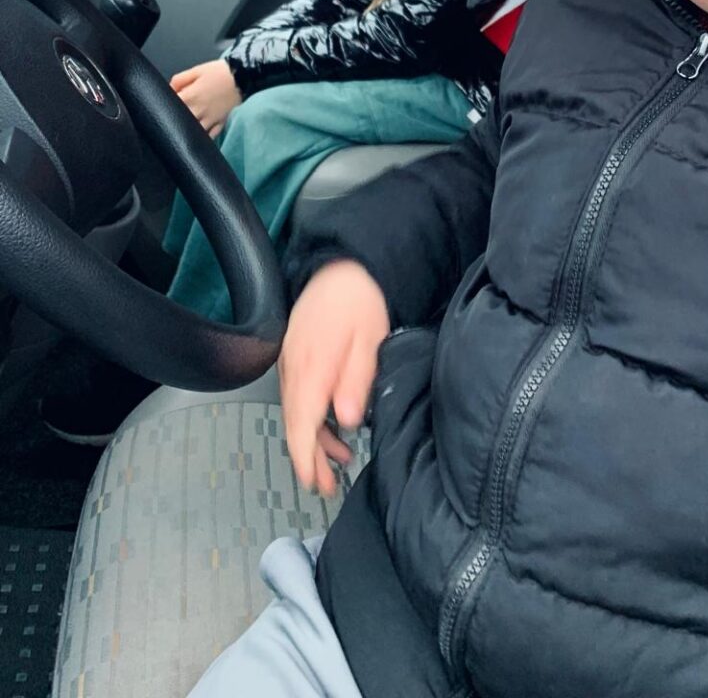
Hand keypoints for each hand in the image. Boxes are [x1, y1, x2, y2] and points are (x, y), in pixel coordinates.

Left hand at [170, 59, 241, 137]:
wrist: (245, 76)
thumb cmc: (221, 72)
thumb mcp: (197, 70)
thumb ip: (179, 79)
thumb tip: (169, 89)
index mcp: (190, 96)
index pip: (170, 106)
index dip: (165, 106)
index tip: (166, 104)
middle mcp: (198, 111)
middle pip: (179, 122)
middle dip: (175, 120)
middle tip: (173, 117)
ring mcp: (210, 119)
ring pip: (193, 132)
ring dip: (187, 131)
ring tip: (185, 128)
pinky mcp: (221, 123)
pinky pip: (209, 136)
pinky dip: (203, 137)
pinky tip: (199, 136)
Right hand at [280, 260, 390, 496]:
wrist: (341, 268)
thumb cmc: (358, 299)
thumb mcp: (370, 340)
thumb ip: (357, 380)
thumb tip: (346, 418)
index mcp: (311, 366)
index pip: (301, 423)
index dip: (305, 457)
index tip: (312, 480)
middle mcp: (294, 368)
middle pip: (295, 424)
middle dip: (309, 459)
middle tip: (326, 485)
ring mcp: (291, 363)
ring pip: (297, 413)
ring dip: (314, 440)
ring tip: (337, 460)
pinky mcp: (295, 358)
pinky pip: (299, 397)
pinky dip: (312, 418)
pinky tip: (331, 427)